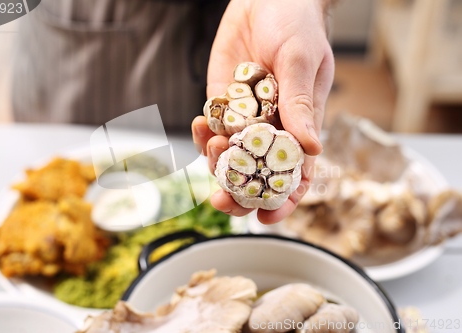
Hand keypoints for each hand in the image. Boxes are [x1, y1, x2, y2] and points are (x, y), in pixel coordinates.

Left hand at [191, 0, 333, 223]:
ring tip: (212, 147)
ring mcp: (245, 118)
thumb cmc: (296, 25)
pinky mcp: (222, 103)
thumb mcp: (302, 61)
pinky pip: (210, 129)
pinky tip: (200, 123)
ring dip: (216, 163)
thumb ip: (302, 104)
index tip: (265, 217)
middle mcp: (272, 128)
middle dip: (240, 193)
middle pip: (258, 174)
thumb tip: (312, 148)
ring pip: (229, 157)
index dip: (283, 200)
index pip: (295, 174)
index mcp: (301, 125)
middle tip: (222, 200)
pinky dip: (202, 134)